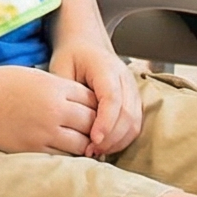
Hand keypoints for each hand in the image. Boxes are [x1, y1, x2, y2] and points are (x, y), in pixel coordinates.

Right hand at [0, 64, 95, 154]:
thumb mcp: (33, 77)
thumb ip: (58, 89)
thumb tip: (82, 102)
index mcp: (54, 88)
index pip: (92, 98)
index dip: (96, 105)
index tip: (95, 110)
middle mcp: (54, 110)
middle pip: (92, 122)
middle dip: (96, 126)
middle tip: (97, 131)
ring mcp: (44, 131)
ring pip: (82, 143)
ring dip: (86, 144)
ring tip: (86, 145)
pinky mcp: (32, 149)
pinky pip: (63, 156)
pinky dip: (69, 155)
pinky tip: (68, 153)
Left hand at [50, 41, 143, 155]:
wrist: (86, 45)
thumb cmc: (71, 56)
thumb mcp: (61, 67)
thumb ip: (65, 92)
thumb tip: (67, 121)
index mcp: (106, 67)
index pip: (112, 98)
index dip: (105, 122)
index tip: (93, 139)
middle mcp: (125, 78)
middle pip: (127, 113)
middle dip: (111, 137)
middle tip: (90, 150)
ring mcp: (133, 90)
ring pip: (135, 122)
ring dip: (118, 141)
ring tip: (95, 150)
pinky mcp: (134, 100)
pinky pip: (135, 124)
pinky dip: (122, 139)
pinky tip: (104, 145)